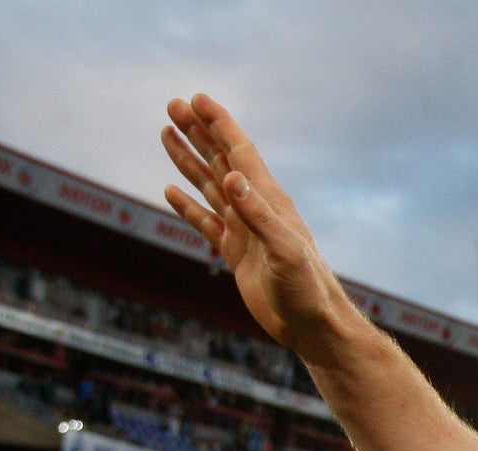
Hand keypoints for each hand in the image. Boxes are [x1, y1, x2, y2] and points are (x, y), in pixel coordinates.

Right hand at [161, 94, 355, 358]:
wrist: (312, 325)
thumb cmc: (307, 289)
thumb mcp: (284, 250)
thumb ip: (258, 214)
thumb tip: (232, 177)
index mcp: (269, 201)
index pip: (240, 152)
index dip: (219, 124)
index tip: (196, 99)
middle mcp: (256, 209)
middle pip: (220, 160)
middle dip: (197, 131)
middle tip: (172, 104)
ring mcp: (245, 230)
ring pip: (209, 185)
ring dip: (188, 160)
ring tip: (166, 133)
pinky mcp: (237, 253)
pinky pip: (206, 222)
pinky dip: (187, 205)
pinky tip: (171, 191)